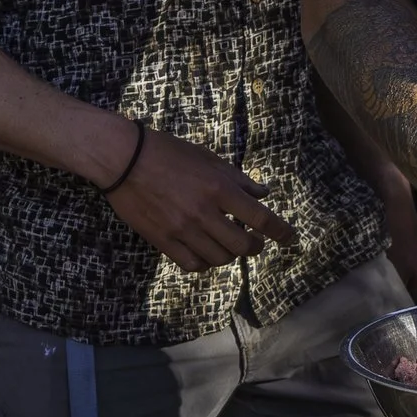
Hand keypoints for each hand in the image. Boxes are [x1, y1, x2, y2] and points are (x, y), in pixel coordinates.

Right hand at [104, 124, 298, 273]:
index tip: (292, 239)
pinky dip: (205, 262)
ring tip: (227, 243)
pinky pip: (193, 264)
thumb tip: (263, 193)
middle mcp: (205, 213)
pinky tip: (205, 252)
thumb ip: (238, 179)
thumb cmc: (168, 152)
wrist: (124, 159)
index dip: (281, 232)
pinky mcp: (163, 241)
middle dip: (255, 246)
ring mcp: (183, 230)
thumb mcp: (208, 158)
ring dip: (230, 254)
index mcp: (220, 188)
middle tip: (255, 241)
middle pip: (243, 246)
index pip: (261, 219)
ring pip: (220, 258)